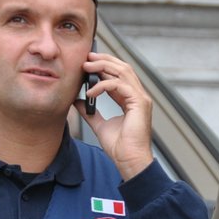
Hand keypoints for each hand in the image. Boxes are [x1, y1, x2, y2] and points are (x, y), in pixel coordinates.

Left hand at [79, 51, 153, 180]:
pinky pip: (119, 86)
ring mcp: (141, 98)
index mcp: (130, 99)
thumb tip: (77, 101)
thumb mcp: (99, 125)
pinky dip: (103, 86)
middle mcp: (138, 96)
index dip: (104, 65)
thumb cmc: (120, 148)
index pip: (119, 75)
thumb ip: (90, 112)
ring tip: (87, 67)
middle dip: (104, 60)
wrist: (129, 161)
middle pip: (123, 68)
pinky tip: (90, 92)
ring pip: (123, 72)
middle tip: (87, 58)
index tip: (88, 62)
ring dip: (103, 66)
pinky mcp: (139, 103)